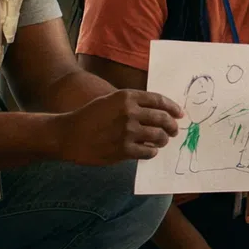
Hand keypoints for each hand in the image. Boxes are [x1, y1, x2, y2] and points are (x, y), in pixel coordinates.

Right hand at [58, 89, 181, 165]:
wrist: (69, 134)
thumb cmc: (89, 117)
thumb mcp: (110, 101)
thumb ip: (131, 103)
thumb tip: (156, 111)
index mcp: (127, 97)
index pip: (158, 100)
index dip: (172, 107)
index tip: (180, 113)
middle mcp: (129, 112)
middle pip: (162, 118)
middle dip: (172, 126)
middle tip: (174, 131)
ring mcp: (127, 131)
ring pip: (158, 136)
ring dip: (163, 140)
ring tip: (161, 141)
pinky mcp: (124, 149)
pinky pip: (148, 151)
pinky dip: (152, 151)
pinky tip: (149, 151)